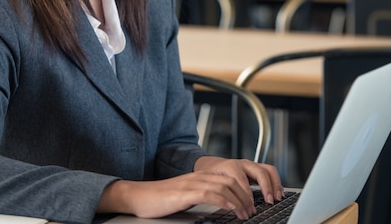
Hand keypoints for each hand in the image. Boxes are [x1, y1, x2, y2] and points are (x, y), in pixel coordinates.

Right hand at [97, 156, 283, 219]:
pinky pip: (208, 193)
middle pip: (230, 180)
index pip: (228, 178)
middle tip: (253, 210)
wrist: (138, 197)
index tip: (252, 203)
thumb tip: (223, 207)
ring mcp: (191, 183)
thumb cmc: (160, 200)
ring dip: (239, 200)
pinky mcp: (184, 193)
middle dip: (246, 196)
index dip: (244, 189)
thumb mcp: (186, 197)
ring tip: (246, 213)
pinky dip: (223, 200)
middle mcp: (198, 176)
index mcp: (200, 177)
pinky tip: (231, 208)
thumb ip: (203, 197)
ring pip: (223, 186)